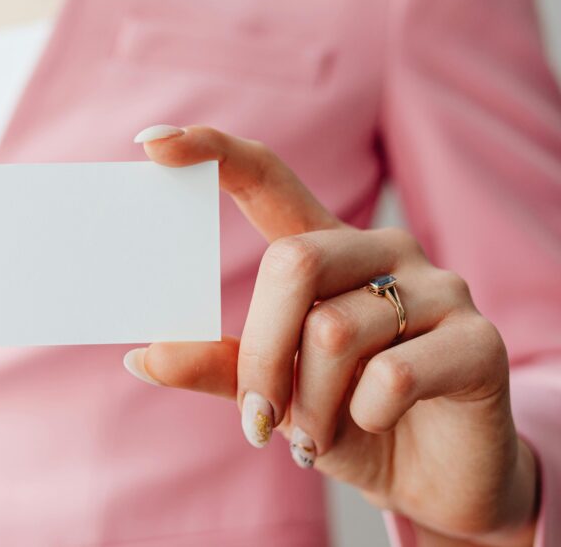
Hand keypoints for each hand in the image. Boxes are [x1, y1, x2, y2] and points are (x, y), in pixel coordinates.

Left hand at [124, 125, 539, 545]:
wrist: (435, 478)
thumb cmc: (346, 419)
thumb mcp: (276, 392)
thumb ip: (220, 366)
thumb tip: (142, 356)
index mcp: (326, 250)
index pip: (268, 178)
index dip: (214, 153)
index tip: (152, 143)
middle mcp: (383, 251)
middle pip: (293, 262)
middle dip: (260, 352)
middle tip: (258, 416)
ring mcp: (437, 289)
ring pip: (334, 330)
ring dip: (309, 404)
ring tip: (316, 438)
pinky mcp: (479, 341)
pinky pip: (392, 375)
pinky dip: (361, 416)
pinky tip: (373, 425)